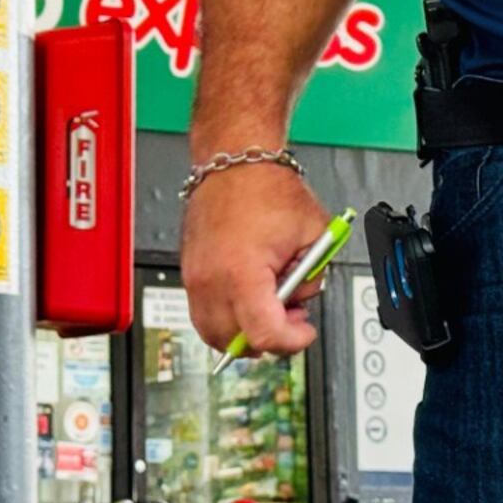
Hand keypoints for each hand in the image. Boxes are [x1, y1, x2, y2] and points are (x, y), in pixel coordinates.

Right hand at [180, 160, 328, 361]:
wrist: (233, 159)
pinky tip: (247, 295)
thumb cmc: (265, 186)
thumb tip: (303, 297)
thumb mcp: (314, 232)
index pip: (263, 334)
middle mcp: (210, 280)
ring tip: (268, 304)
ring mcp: (194, 278)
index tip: (304, 331)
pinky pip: (202, 314)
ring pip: (213, 334)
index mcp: (241, 272)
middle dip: (269, 338)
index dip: (291, 340)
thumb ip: (314, 275)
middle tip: (290, 315)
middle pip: (235, 343)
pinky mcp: (188, 272)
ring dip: (243, 332)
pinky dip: (225, 317)